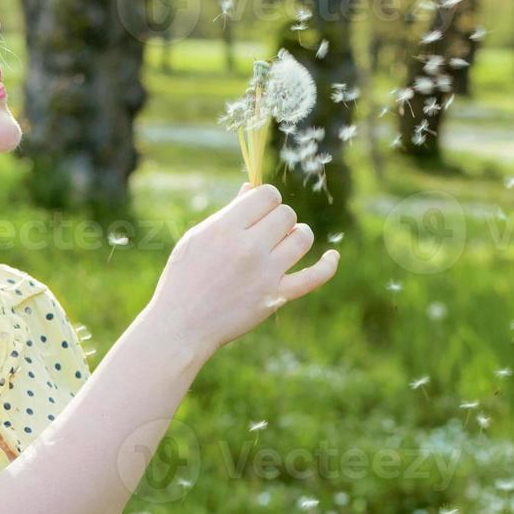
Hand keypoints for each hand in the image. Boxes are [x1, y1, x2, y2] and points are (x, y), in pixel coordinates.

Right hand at [146, 182, 339, 357]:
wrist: (182, 325)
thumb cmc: (184, 278)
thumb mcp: (197, 238)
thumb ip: (228, 213)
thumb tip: (251, 188)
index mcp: (226, 228)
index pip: (267, 195)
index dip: (266, 199)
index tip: (259, 211)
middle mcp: (249, 247)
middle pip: (286, 214)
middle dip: (278, 219)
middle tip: (264, 233)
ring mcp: (265, 273)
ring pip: (302, 237)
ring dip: (297, 236)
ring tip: (285, 244)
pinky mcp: (276, 296)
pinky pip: (314, 277)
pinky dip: (328, 265)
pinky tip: (332, 257)